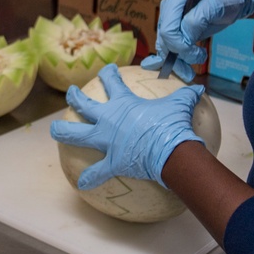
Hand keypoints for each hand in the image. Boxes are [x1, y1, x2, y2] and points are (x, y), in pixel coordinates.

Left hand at [49, 64, 205, 189]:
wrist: (171, 150)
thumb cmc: (172, 124)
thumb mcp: (180, 104)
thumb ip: (186, 94)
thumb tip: (200, 89)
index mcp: (123, 104)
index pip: (112, 82)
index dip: (108, 74)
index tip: (106, 70)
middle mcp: (109, 120)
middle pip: (84, 106)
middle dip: (74, 97)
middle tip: (70, 93)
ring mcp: (107, 141)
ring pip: (76, 135)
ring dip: (62, 132)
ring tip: (53, 130)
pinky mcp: (111, 162)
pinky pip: (97, 173)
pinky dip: (89, 179)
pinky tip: (81, 184)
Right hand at [140, 0, 253, 80]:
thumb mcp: (214, 5)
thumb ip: (196, 20)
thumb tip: (184, 36)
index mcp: (173, 2)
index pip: (168, 30)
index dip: (180, 46)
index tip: (197, 52)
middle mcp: (168, 12)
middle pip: (165, 41)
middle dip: (178, 57)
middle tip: (194, 68)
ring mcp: (171, 22)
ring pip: (166, 48)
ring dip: (177, 63)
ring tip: (189, 74)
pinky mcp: (178, 32)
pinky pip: (172, 49)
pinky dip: (178, 60)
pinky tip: (185, 68)